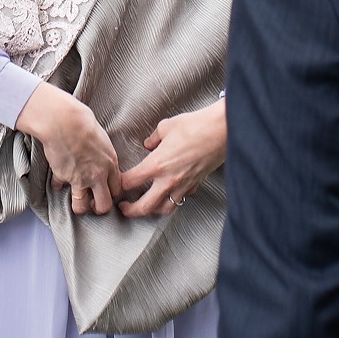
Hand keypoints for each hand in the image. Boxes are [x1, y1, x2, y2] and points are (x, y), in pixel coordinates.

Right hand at [18, 84, 118, 215]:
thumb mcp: (103, 139)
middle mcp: (97, 176)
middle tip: (94, 203)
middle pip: (103, 205)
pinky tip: (57, 180)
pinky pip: (59, 187)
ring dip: (79, 206)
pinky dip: (57, 184)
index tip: (107, 192)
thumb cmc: (83, 122)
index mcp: (110, 164)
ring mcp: (78, 179)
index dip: (112, 193)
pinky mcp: (62, 176)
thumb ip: (104, 155)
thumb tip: (103, 161)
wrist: (63, 121)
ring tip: (77, 200)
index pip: (117, 190)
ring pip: (81, 206)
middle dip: (99, 208)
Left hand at [118, 100, 226, 217]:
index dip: (120, 184)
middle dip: (130, 211)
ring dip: (152, 210)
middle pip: (144, 206)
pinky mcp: (195, 185)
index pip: (130, 182)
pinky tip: (170, 195)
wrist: (221, 131)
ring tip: (146, 207)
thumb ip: (154, 138)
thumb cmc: (196, 126)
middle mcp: (168, 180)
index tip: (117, 183)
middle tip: (124, 208)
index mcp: (156, 165)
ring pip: (164, 209)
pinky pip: (181, 199)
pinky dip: (173, 200)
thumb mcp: (166, 126)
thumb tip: (149, 144)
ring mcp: (183, 186)